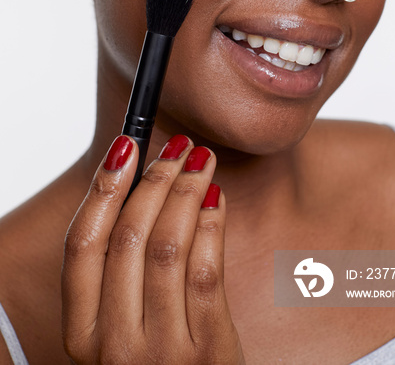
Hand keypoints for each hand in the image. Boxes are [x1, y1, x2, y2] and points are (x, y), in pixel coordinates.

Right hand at [62, 135, 245, 364]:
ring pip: (168, 248)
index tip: (125, 147)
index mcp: (83, 333)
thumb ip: (121, 268)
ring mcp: (162, 352)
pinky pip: (207, 271)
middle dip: (155, 180)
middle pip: (128, 238)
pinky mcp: (208, 351)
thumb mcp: (121, 324)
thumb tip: (140, 183)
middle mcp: (114, 345)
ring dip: (187, 192)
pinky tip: (217, 197)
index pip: (81, 245)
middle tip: (177, 148)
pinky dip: (211, 224)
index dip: (104, 188)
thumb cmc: (158, 356)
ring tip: (202, 161)